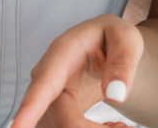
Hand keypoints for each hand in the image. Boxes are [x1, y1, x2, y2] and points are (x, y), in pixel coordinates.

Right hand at [13, 14, 144, 127]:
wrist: (105, 46)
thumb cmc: (114, 39)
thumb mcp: (127, 40)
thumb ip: (124, 63)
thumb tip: (116, 95)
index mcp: (61, 54)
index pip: (44, 86)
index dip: (30, 109)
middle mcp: (45, 77)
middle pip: (58, 119)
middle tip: (125, 127)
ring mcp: (44, 98)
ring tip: (121, 124)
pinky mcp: (51, 113)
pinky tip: (111, 126)